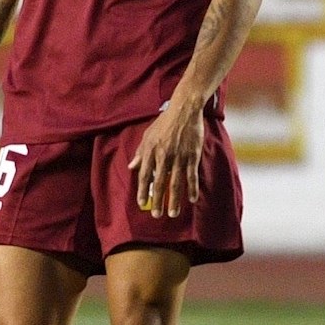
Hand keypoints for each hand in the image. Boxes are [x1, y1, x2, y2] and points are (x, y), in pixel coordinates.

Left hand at [128, 101, 204, 218]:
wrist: (184, 110)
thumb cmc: (165, 122)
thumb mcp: (148, 135)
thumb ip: (140, 152)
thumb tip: (131, 167)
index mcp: (151, 152)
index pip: (145, 176)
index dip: (143, 190)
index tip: (142, 203)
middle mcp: (164, 157)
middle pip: (159, 183)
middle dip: (158, 201)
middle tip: (157, 215)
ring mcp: (179, 157)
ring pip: (176, 183)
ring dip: (174, 200)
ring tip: (173, 213)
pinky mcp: (192, 156)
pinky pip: (192, 176)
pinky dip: (192, 188)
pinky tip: (192, 199)